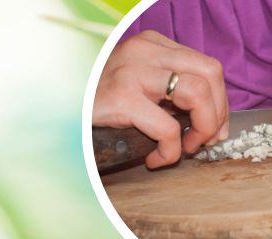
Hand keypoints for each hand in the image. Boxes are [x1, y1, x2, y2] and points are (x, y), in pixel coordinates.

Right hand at [93, 30, 228, 168]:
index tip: (215, 128)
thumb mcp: (133, 84)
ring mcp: (133, 73)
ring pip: (197, 93)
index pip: (207, 66)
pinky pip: (167, 128)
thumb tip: (202, 120)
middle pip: (210, 74)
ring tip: (186, 149)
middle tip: (206, 141)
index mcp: (151, 45)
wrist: (51, 106)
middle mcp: (145, 52)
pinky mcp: (121, 100)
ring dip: (203, 128)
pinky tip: (157, 160)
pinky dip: (171, 151)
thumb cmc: (93, 103)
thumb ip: (163, 91)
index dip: (220, 101)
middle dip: (218, 114)